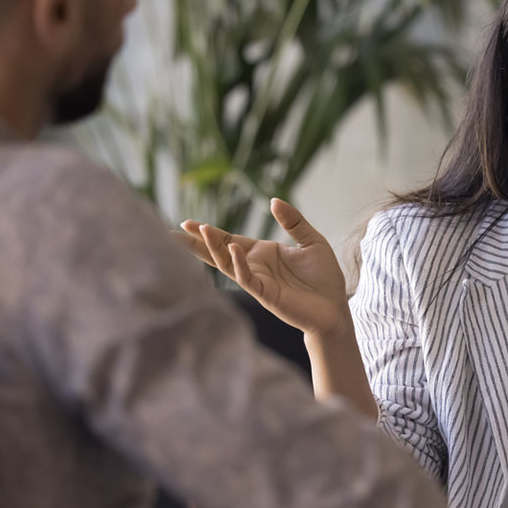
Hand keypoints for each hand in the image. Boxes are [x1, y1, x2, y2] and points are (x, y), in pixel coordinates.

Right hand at [174, 199, 348, 337]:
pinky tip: (234, 251)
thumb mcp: (311, 241)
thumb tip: (273, 200)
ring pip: (228, 264)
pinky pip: (247, 279)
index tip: (188, 223)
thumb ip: (293, 221)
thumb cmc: (323, 278)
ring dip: (214, 248)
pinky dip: (239, 265)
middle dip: (198, 242)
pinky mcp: (266, 294)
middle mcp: (255, 266)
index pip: (229, 240)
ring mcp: (258, 281)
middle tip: (172, 232)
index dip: (210, 232)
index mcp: (263, 253)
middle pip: (219, 252)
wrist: (335, 307)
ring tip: (202, 230)